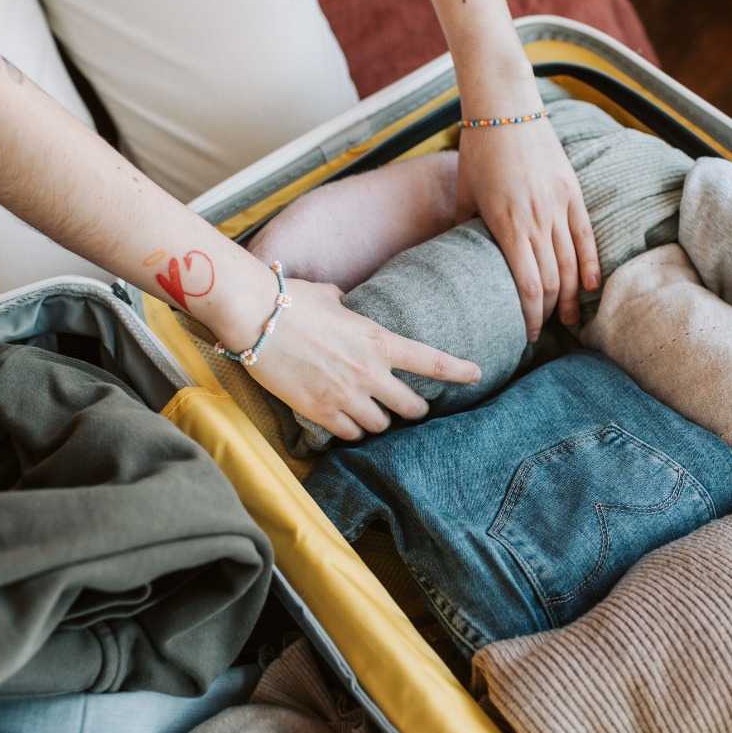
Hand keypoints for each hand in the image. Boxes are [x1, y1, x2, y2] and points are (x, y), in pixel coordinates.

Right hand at [247, 279, 481, 440]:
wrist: (255, 316)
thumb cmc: (291, 300)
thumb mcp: (331, 298)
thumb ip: (348, 308)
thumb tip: (344, 303)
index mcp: (379, 340)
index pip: (432, 361)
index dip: (459, 370)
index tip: (476, 374)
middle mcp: (369, 372)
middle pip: (411, 407)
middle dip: (415, 409)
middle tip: (411, 408)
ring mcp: (346, 395)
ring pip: (380, 426)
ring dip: (379, 421)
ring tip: (370, 413)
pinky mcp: (320, 412)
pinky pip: (350, 434)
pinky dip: (351, 430)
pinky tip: (345, 422)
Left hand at [456, 117, 599, 340]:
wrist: (506, 107)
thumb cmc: (479, 148)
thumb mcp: (464, 191)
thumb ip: (463, 226)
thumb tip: (458, 256)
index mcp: (506, 225)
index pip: (527, 286)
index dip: (531, 315)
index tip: (528, 333)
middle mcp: (536, 220)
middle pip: (552, 281)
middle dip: (550, 312)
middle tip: (547, 330)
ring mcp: (558, 206)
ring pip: (572, 263)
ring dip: (572, 296)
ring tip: (570, 318)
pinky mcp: (572, 192)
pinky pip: (586, 235)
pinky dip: (592, 264)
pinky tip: (592, 286)